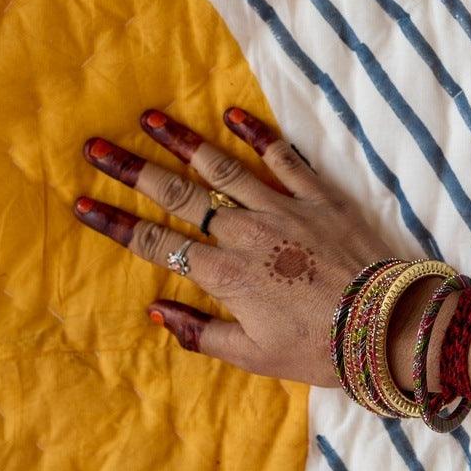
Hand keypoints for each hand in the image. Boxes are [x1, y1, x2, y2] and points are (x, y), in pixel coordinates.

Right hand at [72, 105, 410, 389]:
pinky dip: (256, 134)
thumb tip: (156, 310)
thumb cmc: (320, 349)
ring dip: (183, 140)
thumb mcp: (254, 356)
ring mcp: (282, 209)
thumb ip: (201, 333)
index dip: (115, 223)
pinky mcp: (318, 196)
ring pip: (222, 166)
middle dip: (133, 170)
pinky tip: (232, 114)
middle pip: (178, 195)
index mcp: (225, 275)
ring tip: (151, 117)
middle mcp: (245, 233)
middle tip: (97, 146)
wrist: (389, 326)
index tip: (81, 203)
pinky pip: (282, 157)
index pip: (155, 244)